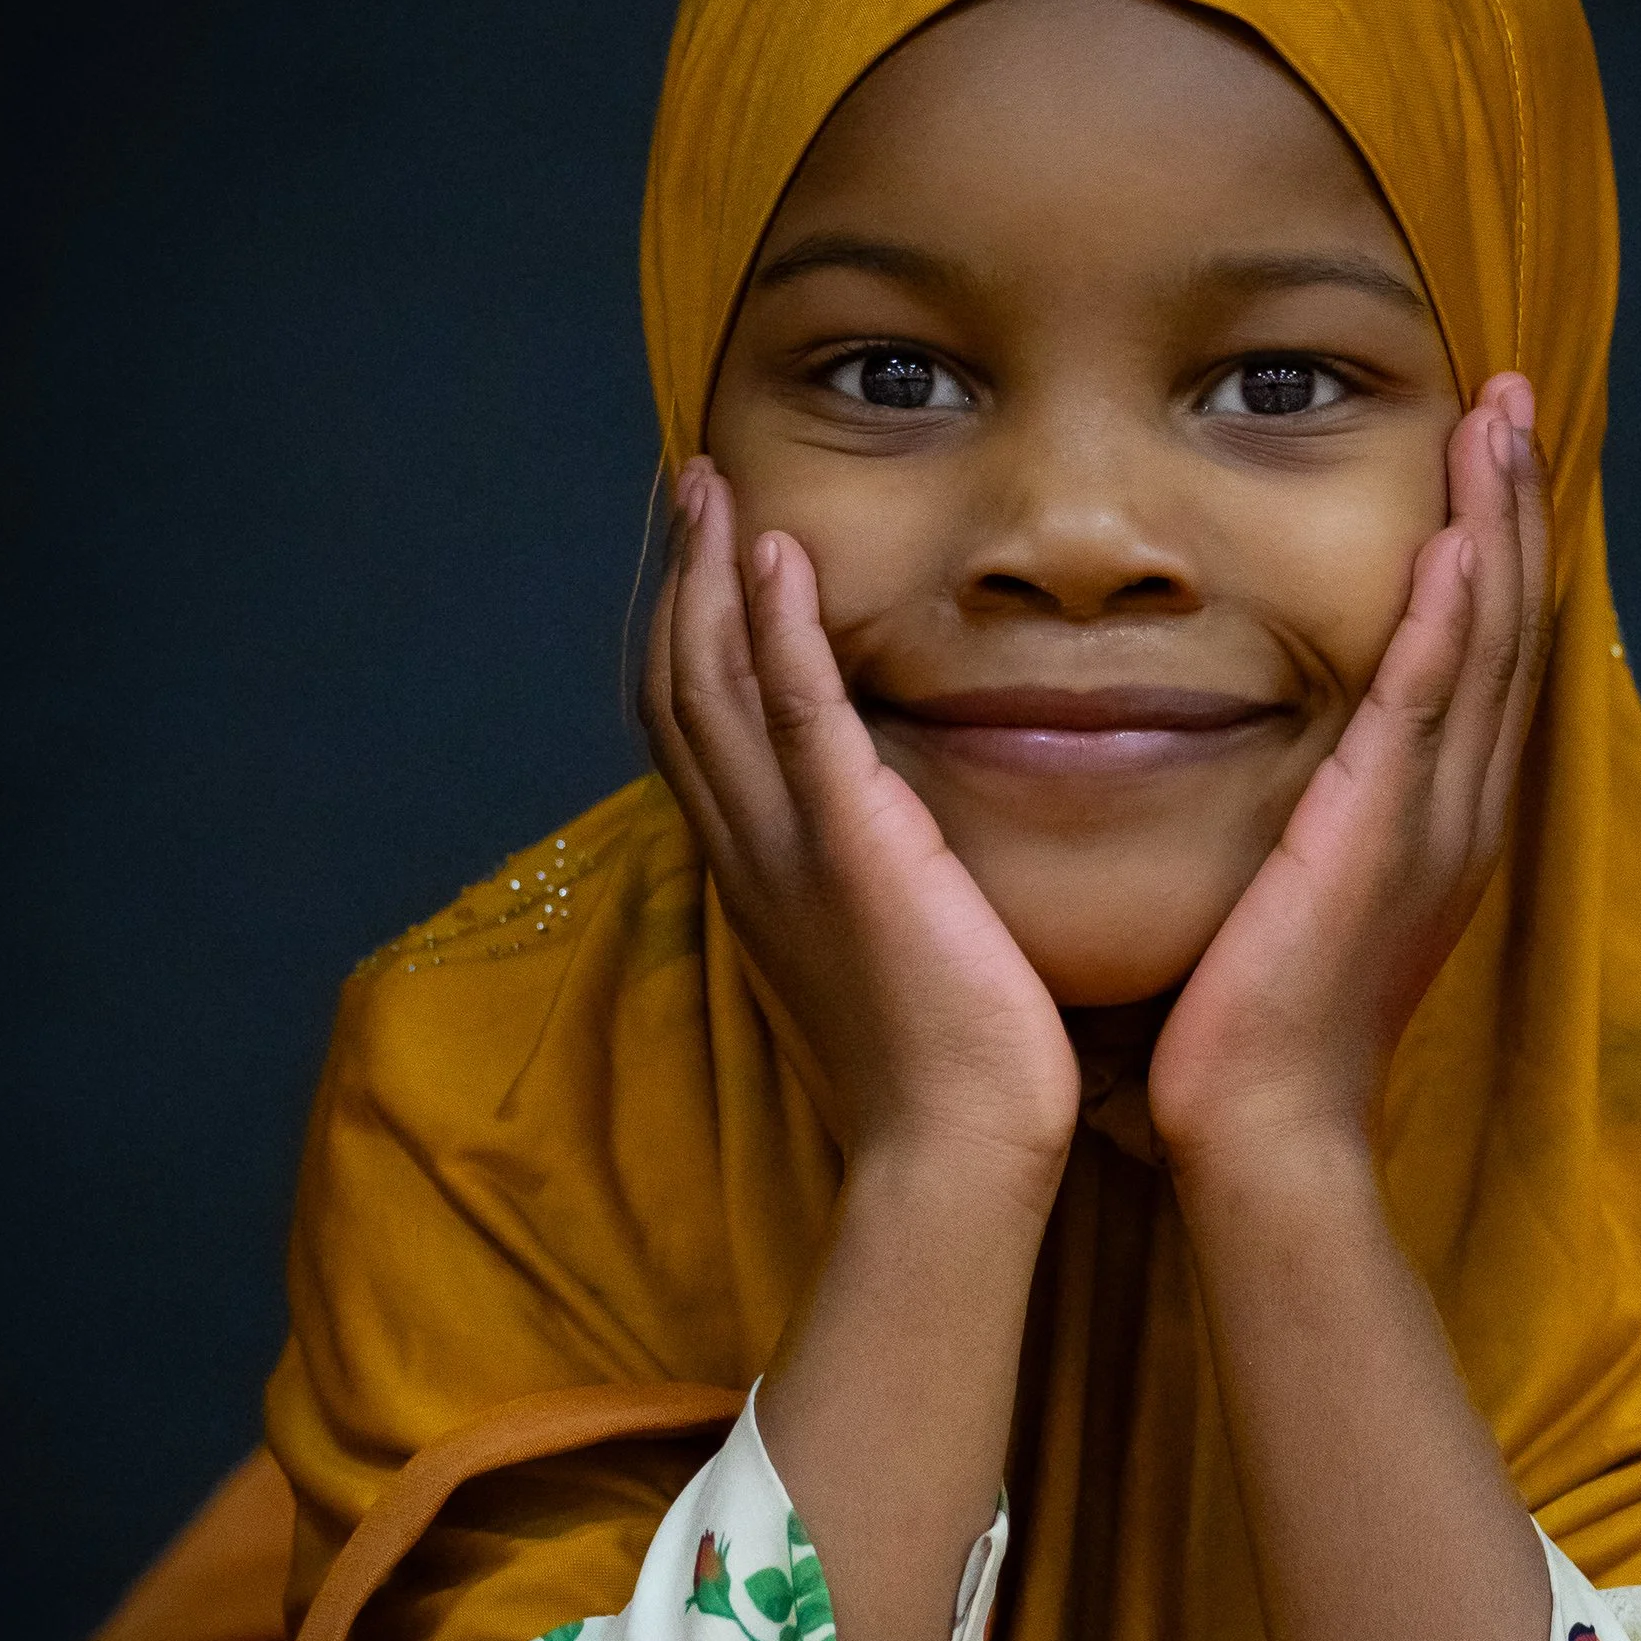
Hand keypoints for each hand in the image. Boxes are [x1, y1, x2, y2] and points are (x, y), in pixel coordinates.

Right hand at [645, 461, 1079, 1178]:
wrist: (957, 1150)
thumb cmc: (950, 1076)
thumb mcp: (892, 958)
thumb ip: (879, 890)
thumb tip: (900, 854)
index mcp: (761, 880)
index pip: (699, 736)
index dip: (693, 640)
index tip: (709, 561)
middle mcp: (751, 855)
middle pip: (683, 689)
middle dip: (683, 580)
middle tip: (689, 491)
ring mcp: (789, 849)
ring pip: (717, 684)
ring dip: (713, 576)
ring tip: (713, 492)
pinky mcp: (850, 845)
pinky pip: (798, 712)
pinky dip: (780, 627)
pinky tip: (779, 554)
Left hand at [1147, 375, 1552, 1177]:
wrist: (1262, 1129)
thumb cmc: (1251, 1031)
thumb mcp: (1286, 897)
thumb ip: (1295, 821)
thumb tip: (1266, 770)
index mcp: (1439, 822)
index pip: (1479, 655)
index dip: (1493, 547)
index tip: (1486, 454)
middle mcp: (1457, 810)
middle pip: (1506, 623)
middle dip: (1512, 502)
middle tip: (1514, 394)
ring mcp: (1430, 821)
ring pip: (1482, 639)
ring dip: (1492, 521)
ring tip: (1497, 419)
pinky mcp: (1378, 834)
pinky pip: (1422, 702)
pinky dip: (1445, 617)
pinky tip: (1453, 538)